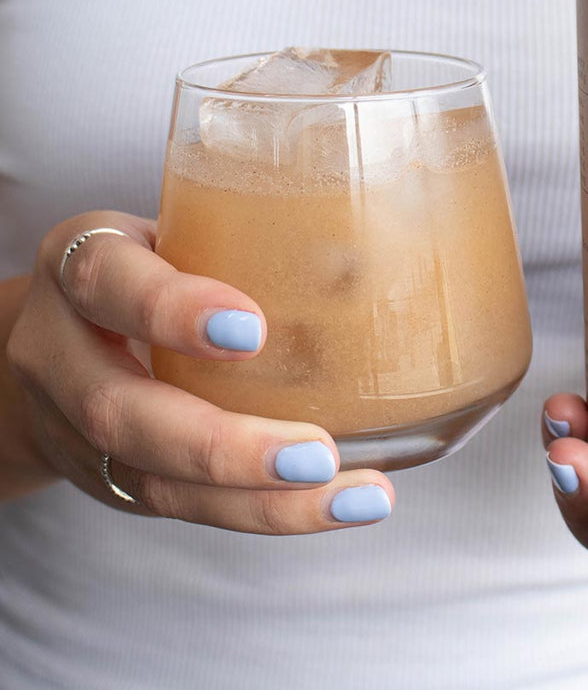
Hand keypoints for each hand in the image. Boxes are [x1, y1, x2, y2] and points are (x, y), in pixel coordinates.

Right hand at [4, 211, 393, 531]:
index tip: (251, 331)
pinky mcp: (113, 479)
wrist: (61, 337)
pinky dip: (264, 512)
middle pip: (119, 411)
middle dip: (222, 445)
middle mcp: (61, 352)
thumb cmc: (151, 268)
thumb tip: (370, 261)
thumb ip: (248, 240)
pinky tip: (336, 503)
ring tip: (355, 496)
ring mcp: (76, 429)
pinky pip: (183, 507)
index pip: (106, 281)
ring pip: (154, 481)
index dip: (172, 309)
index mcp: (80, 267)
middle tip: (317, 454)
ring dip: (261, 501)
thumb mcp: (179, 232)